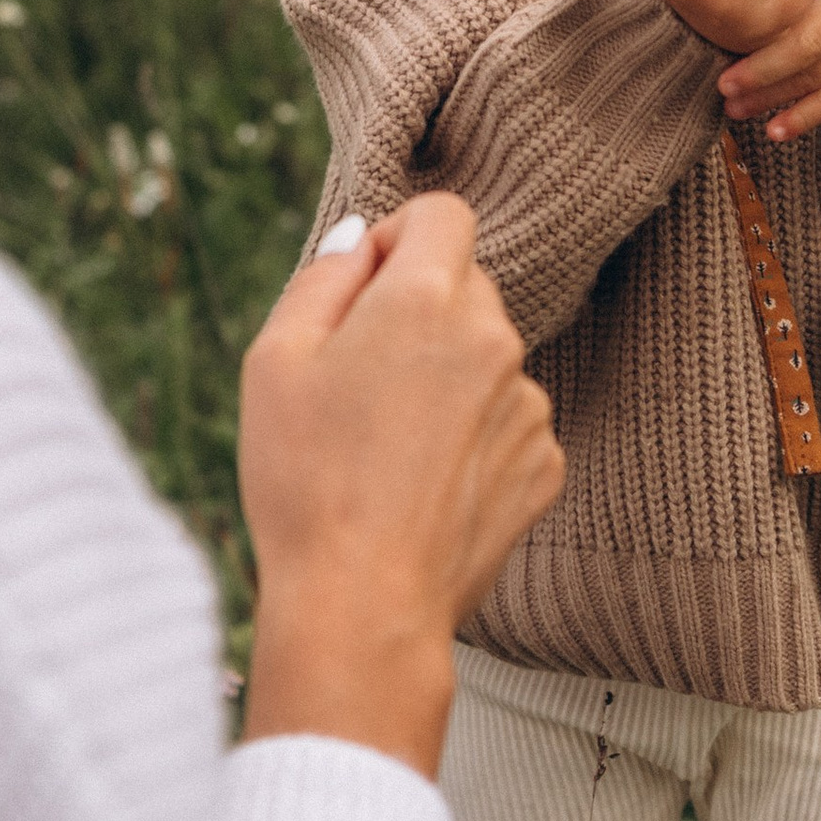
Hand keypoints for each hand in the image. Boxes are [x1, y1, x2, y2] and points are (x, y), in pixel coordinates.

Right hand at [239, 195, 562, 773]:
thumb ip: (323, 278)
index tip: (365, 288)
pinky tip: (423, 487)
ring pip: (487, 358)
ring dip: (447, 379)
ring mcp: (530, 405)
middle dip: (418, 311)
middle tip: (359, 382)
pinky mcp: (545, 465)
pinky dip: (473, 439)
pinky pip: (509, 422)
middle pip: (467, 285)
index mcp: (428, 299)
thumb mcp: (275, 361)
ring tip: (387, 451)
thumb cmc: (304, 480)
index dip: (398, 239)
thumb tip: (360, 239)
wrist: (362, 606)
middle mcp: (497, 339)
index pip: (444, 214)